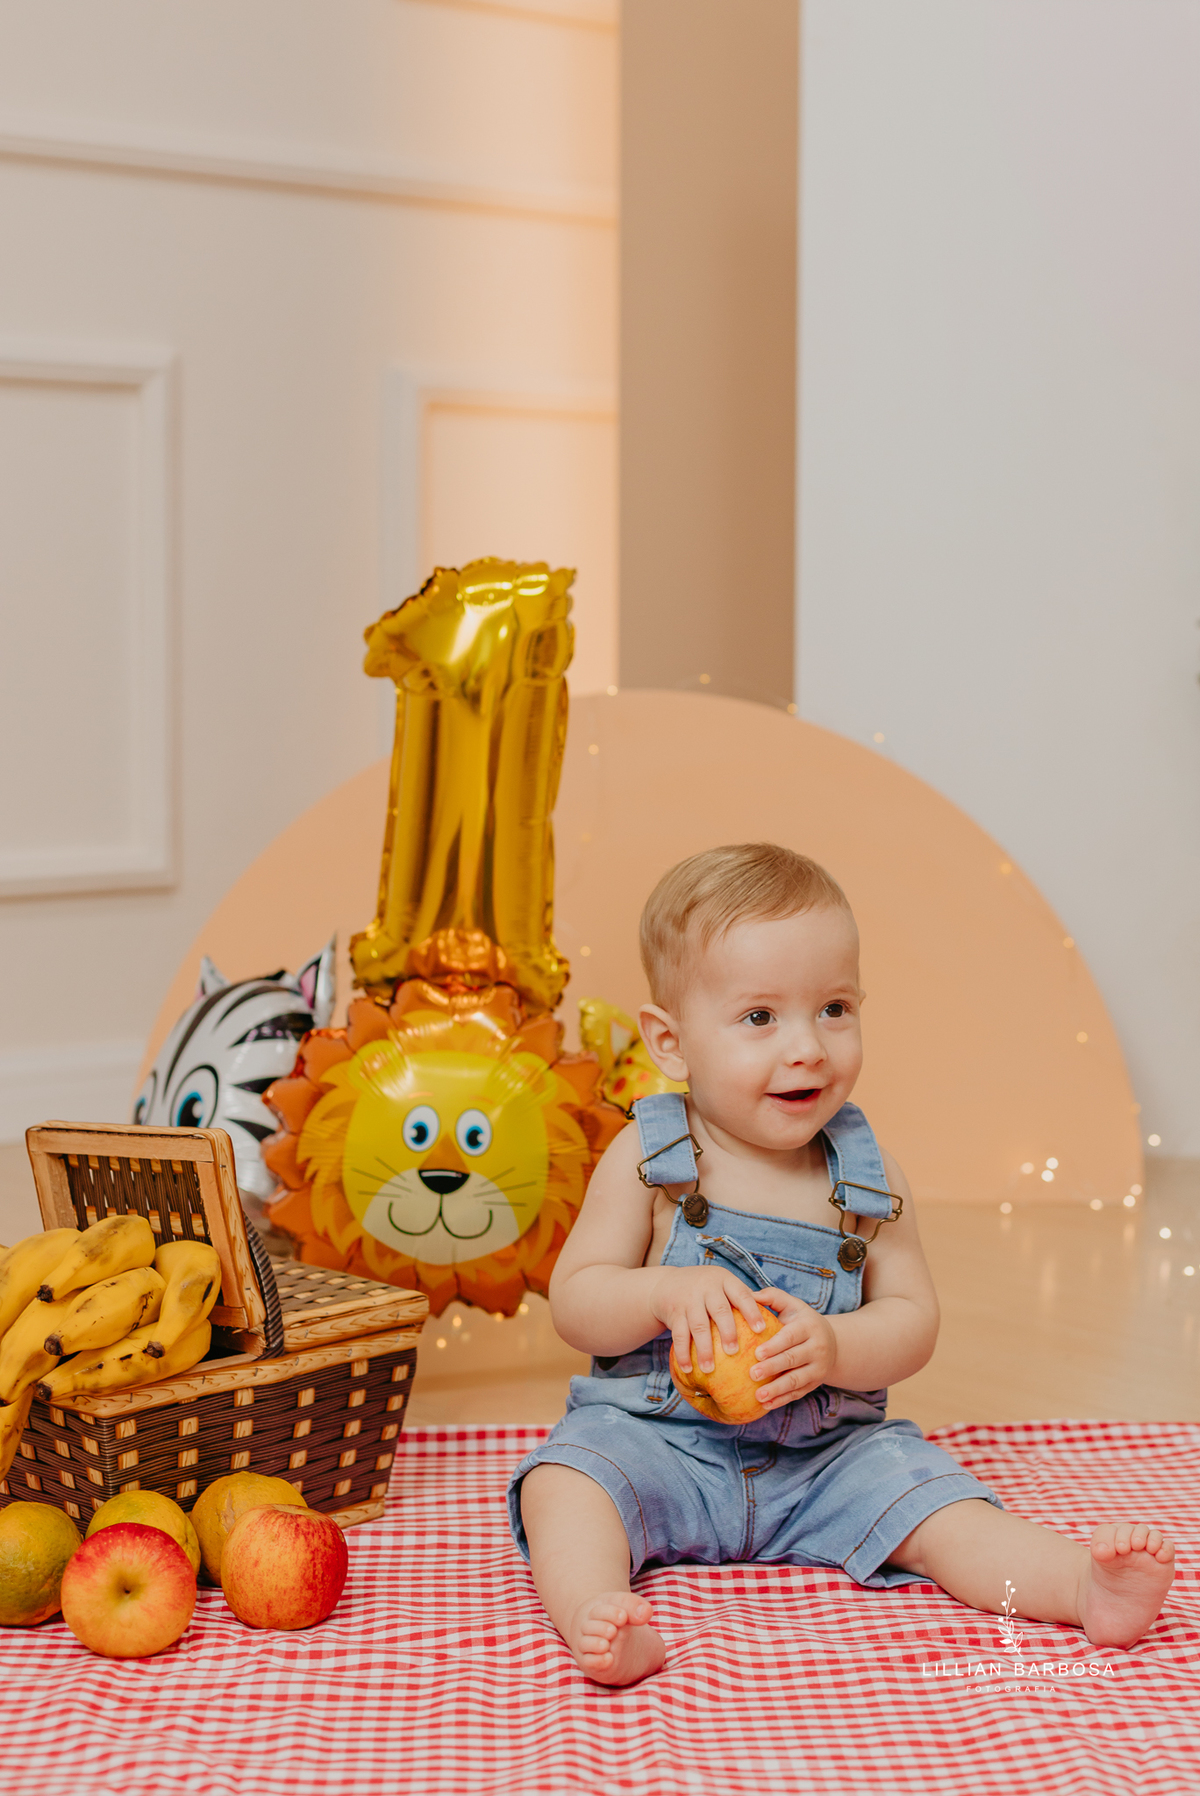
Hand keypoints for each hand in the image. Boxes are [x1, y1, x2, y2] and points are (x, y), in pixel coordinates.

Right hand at [649, 1265, 767, 1373]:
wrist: (667, 1284)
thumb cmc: (707, 1289)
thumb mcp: (723, 1284)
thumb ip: (743, 1298)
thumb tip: (774, 1325)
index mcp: (724, 1281)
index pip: (741, 1294)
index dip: (751, 1311)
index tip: (761, 1329)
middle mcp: (706, 1288)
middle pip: (719, 1310)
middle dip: (727, 1332)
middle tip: (734, 1352)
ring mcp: (688, 1300)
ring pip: (698, 1326)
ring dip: (704, 1349)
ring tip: (710, 1369)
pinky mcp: (674, 1314)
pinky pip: (679, 1335)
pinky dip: (683, 1354)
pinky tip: (688, 1369)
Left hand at [749, 1286, 837, 1408]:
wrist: (833, 1343)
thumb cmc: (802, 1321)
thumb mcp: (793, 1305)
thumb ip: (772, 1297)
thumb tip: (747, 1295)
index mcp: (809, 1327)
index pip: (791, 1337)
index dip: (775, 1345)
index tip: (757, 1353)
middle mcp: (817, 1348)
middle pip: (793, 1359)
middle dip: (773, 1367)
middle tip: (753, 1373)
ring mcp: (818, 1368)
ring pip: (797, 1380)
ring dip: (777, 1390)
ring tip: (758, 1396)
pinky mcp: (815, 1384)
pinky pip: (798, 1394)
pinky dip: (782, 1400)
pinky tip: (765, 1405)